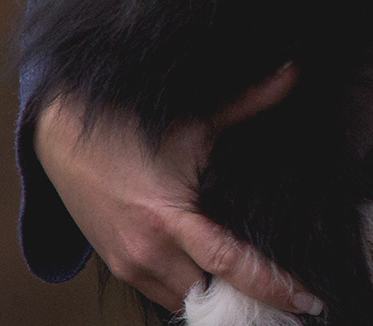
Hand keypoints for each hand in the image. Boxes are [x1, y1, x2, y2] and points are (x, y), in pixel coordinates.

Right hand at [33, 65, 322, 316]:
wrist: (63, 139)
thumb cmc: (130, 130)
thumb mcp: (194, 123)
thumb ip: (249, 104)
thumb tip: (293, 72)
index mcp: (169, 220)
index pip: (231, 264)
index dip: (272, 286)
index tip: (309, 299)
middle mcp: (148, 252)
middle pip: (211, 295)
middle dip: (246, 298)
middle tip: (290, 294)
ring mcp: (130, 265)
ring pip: (186, 300)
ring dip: (215, 295)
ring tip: (255, 286)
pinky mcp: (120, 269)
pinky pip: (164, 295)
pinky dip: (190, 289)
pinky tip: (215, 277)